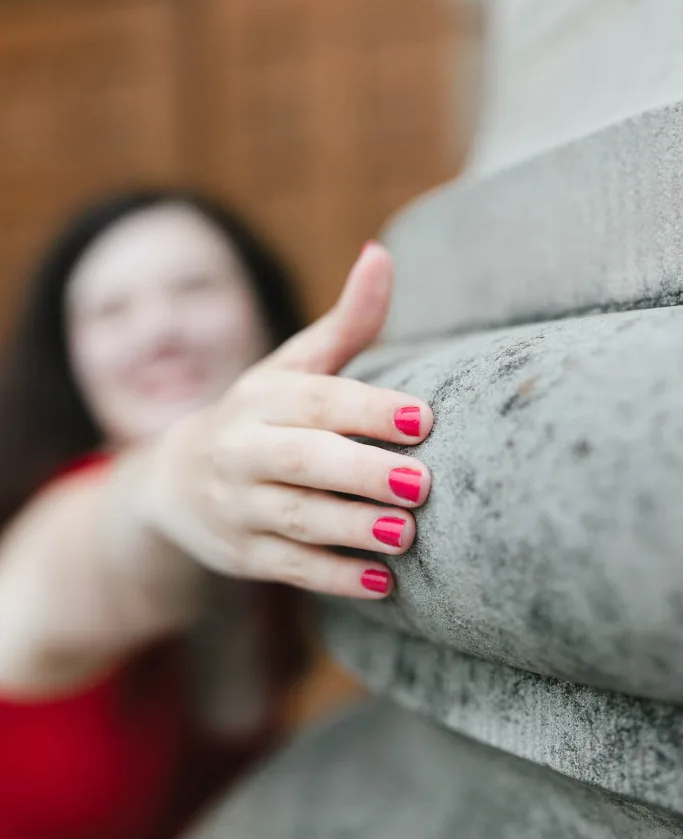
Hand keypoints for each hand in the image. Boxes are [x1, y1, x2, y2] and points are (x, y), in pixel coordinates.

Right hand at [145, 243, 432, 598]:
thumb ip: (346, 322)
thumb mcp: (292, 367)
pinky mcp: (241, 554)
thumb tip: (381, 254)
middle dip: (363, 472)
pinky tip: (382, 584)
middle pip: (303, 460)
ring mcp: (238, 505)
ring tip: (408, 534)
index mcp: (263, 397)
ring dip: (353, 528)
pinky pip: (288, 569)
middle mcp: (243, 449)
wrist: (175, 482)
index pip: (318, 399)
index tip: (425, 419)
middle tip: (424, 484)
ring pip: (296, 518)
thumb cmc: (260, 415)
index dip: (369, 409)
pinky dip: (334, 577)